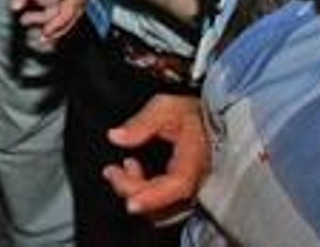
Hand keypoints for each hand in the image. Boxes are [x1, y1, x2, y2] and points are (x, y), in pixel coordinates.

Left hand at [104, 93, 209, 225]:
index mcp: (196, 158)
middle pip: (165, 203)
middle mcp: (197, 181)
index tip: (130, 202)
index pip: (178, 184)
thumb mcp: (167, 108)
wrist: (209, 124)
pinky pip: (162, 205)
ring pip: (162, 210)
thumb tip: (115, 136)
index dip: (154, 197)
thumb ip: (142, 123)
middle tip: (111, 171)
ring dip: (136, 192)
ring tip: (124, 167)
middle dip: (132, 190)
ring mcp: (191, 192)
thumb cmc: (190, 115)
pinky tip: (135, 172)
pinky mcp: (183, 196)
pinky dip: (144, 194)